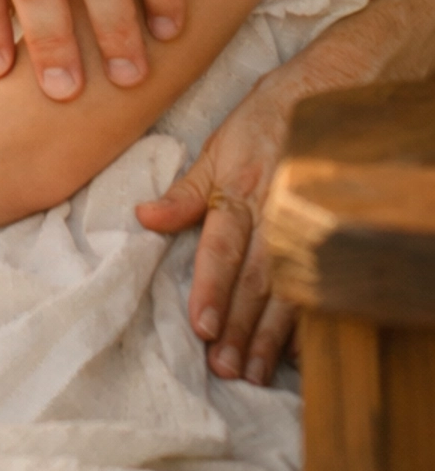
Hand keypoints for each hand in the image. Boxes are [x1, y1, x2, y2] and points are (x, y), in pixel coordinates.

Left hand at [135, 63, 301, 383]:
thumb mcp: (216, 151)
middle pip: (255, 281)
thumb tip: (144, 217)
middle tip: (226, 368)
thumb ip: (184, 194)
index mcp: (239, 193)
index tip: (203, 327)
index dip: (212, 288)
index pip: (223, 248)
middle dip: (240, 327)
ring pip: (288, 291)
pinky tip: (297, 354)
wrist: (320, 98)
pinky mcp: (327, 237)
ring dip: (269, 335)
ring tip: (254, 372)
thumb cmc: (259, 126)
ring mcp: (305, 228)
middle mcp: (273, 215)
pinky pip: (321, 287)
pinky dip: (309, 323)